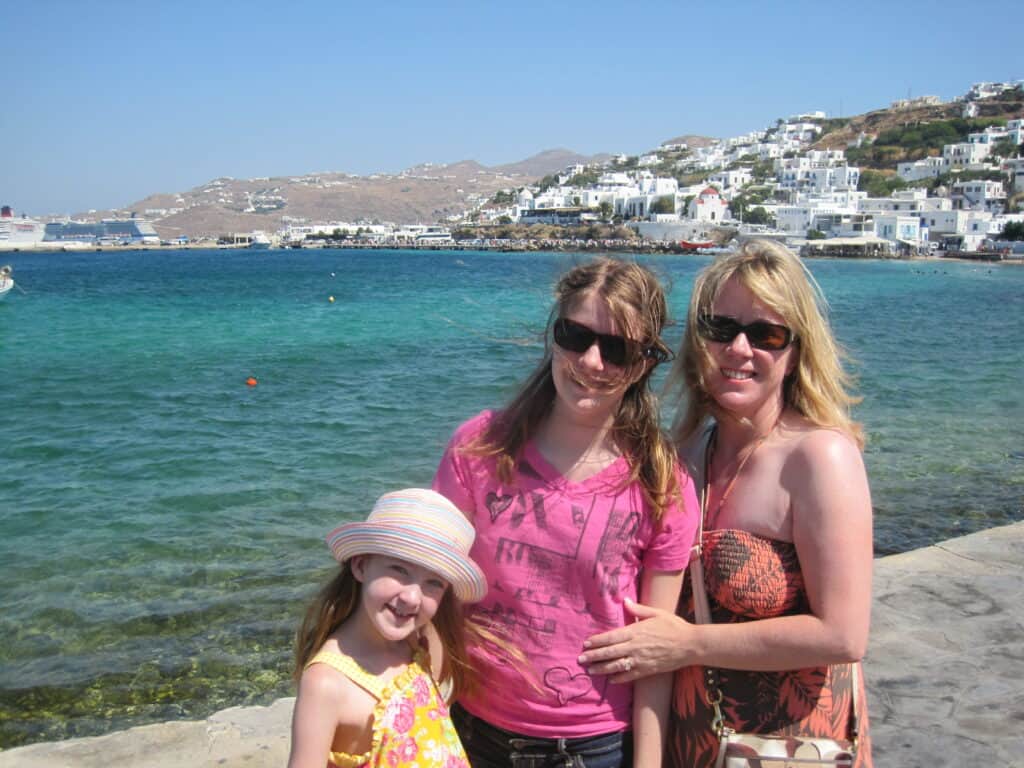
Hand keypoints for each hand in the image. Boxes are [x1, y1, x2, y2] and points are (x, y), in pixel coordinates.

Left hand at [577, 598, 691, 682]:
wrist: (690, 645)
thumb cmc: (674, 626)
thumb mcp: (656, 613)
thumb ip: (638, 609)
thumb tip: (625, 600)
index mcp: (635, 631)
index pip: (611, 637)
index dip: (597, 641)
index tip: (586, 643)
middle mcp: (635, 647)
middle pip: (610, 652)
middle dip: (594, 656)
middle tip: (580, 659)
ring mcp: (641, 660)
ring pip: (617, 666)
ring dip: (602, 668)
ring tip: (590, 671)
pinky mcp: (648, 670)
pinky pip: (630, 676)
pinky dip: (619, 678)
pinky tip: (611, 680)